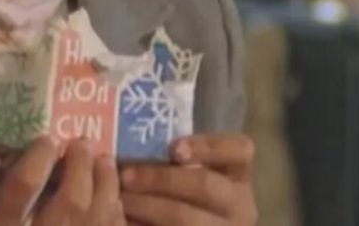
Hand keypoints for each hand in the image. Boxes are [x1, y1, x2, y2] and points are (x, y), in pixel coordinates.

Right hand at [0, 138, 124, 225]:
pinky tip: (113, 202)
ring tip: (106, 163)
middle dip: (82, 168)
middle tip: (84, 143)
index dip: (38, 158)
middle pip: (71, 203)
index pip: (23, 186)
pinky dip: (115, 218)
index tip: (47, 141)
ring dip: (106, 187)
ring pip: (97, 221)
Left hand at [120, 134, 256, 224]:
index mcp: (237, 174)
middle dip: (161, 178)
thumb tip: (121, 141)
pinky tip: (127, 219)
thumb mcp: (184, 171)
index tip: (174, 148)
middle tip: (125, 175)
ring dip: (148, 207)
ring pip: (187, 218)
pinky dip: (144, 225)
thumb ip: (167, 156)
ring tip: (119, 200)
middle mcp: (239, 204)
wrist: (182, 221)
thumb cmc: (177, 190)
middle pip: (205, 185)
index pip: (239, 150)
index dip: (207, 146)